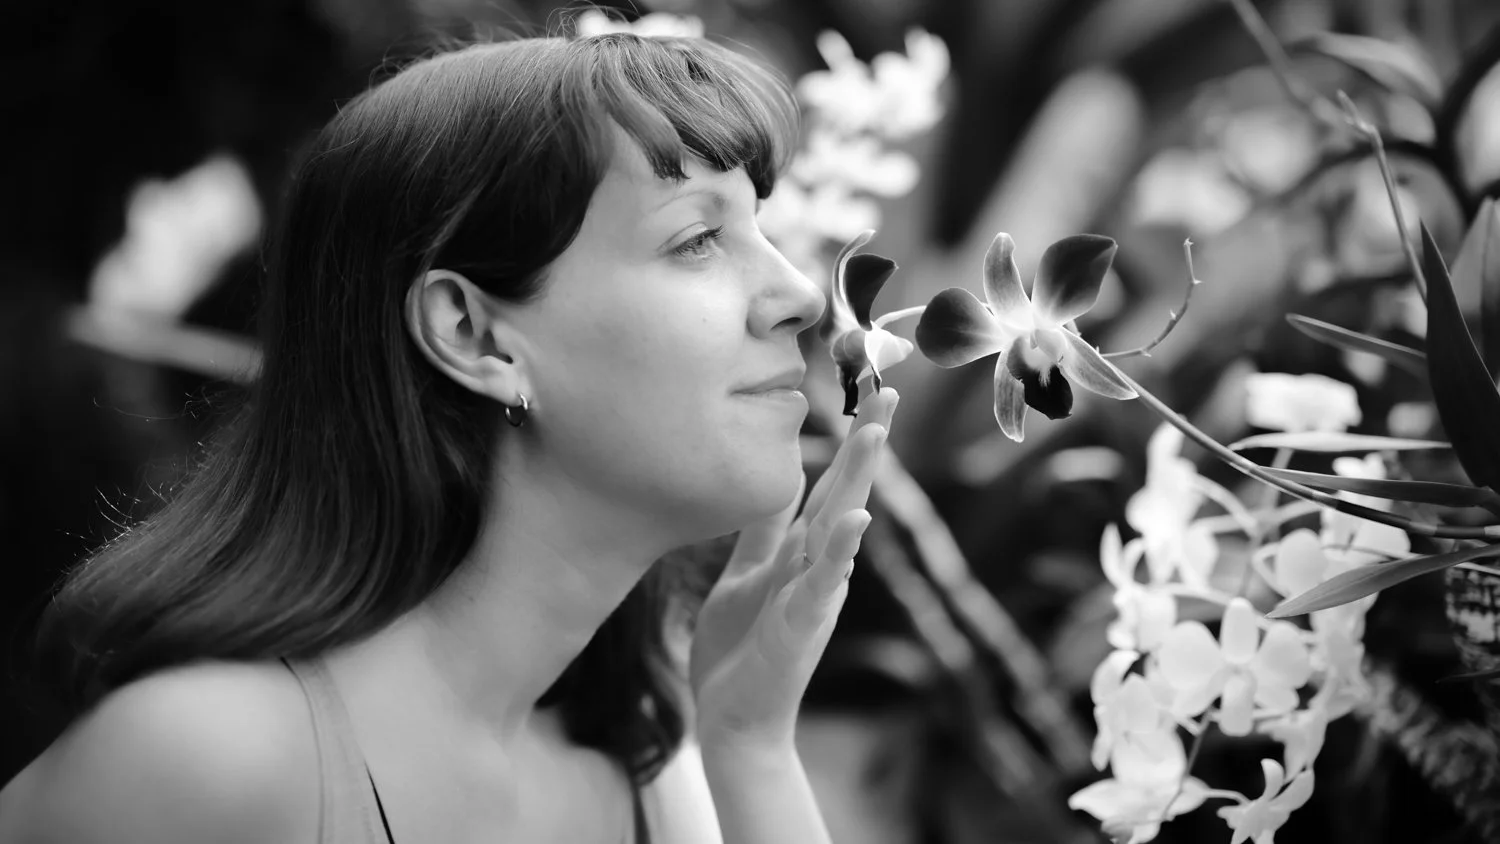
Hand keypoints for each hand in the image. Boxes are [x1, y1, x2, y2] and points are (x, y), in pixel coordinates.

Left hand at [689, 388, 898, 749]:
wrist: (734, 719)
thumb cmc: (741, 648)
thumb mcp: (747, 573)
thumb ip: (765, 529)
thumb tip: (783, 476)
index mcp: (801, 550)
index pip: (830, 480)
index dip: (849, 436)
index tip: (870, 387)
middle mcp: (816, 565)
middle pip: (846, 491)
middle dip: (867, 442)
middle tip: (889, 390)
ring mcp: (814, 594)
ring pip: (841, 528)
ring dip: (858, 481)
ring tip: (874, 435)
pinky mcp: (802, 626)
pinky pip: (823, 583)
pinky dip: (840, 552)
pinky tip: (855, 521)